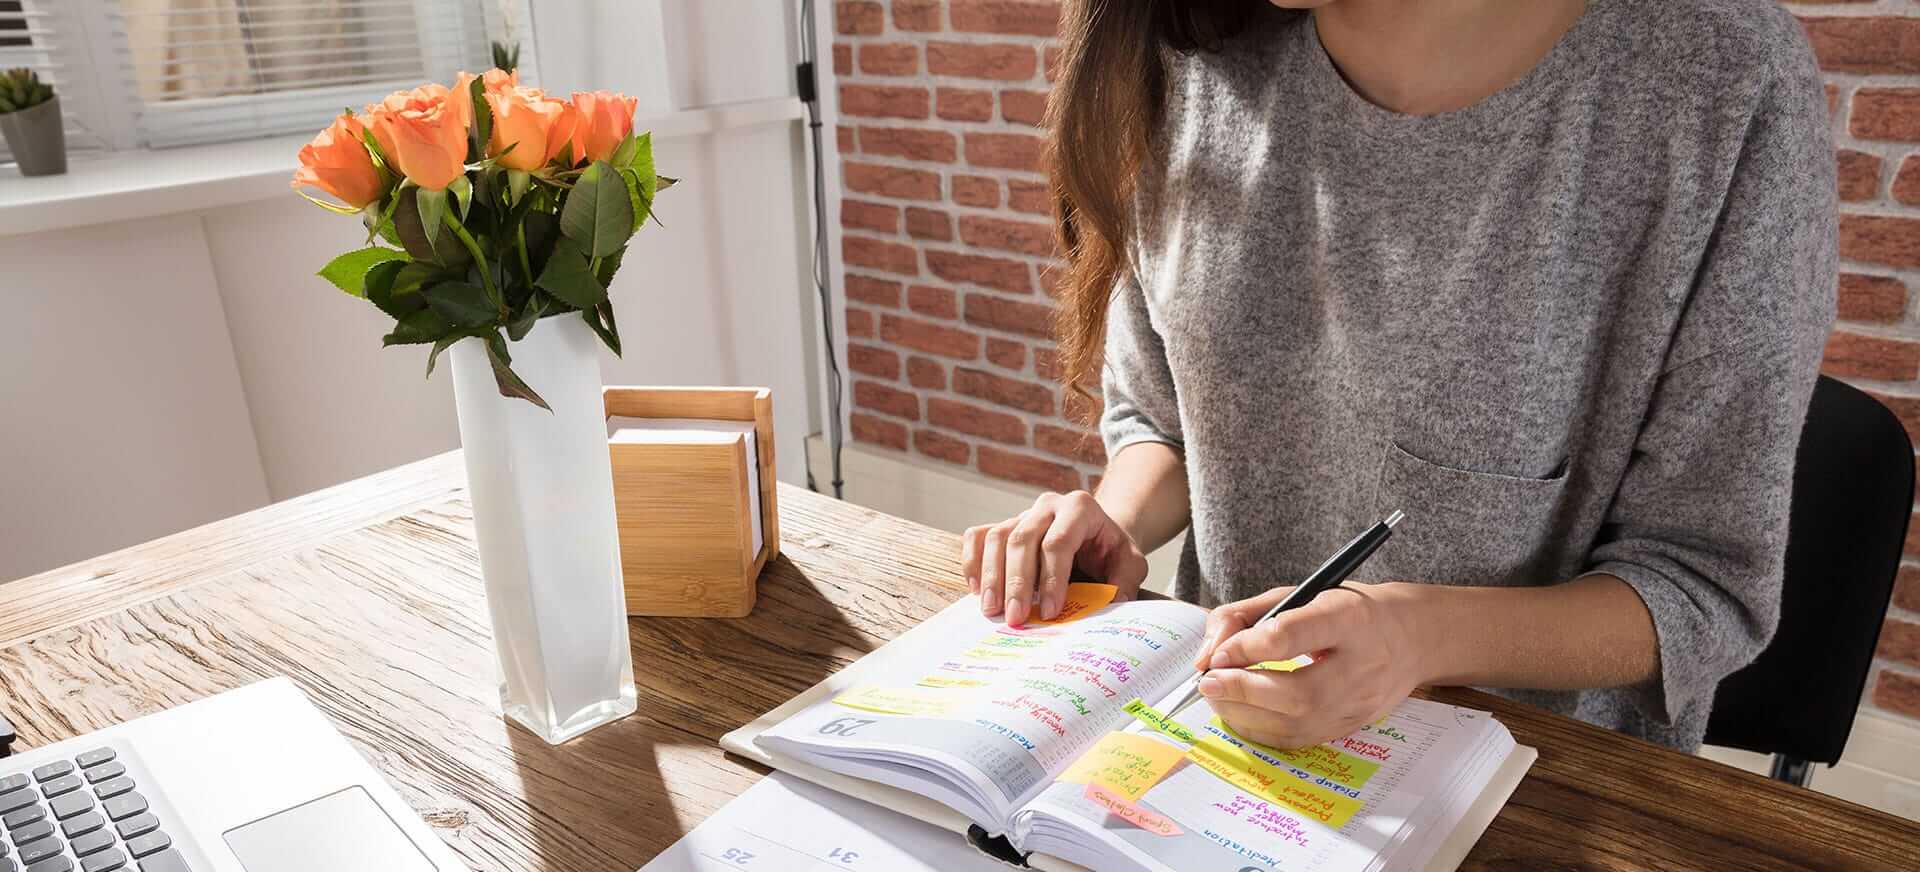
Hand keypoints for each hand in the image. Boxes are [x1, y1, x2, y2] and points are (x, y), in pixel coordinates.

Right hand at [960, 491, 1148, 625]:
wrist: (1097, 534)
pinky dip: (972, 561)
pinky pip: (978, 536)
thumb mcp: (1130, 563)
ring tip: (992, 610)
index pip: (1058, 542)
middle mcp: (1047, 505)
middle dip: (1017, 582)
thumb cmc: (1110, 550)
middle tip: (1015, 617)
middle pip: (1022, 539)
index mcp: (1080, 508)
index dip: (1051, 578)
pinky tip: (977, 590)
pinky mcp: (1004, 525)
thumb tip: (1112, 606)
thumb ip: (1125, 582)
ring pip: (997, 537)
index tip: (1049, 611)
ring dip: (991, 576)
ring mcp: (1022, 513)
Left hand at [1193, 582, 1426, 748]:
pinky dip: (1262, 731)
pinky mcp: (1354, 726)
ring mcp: (1361, 702)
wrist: (1412, 637)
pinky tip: (1242, 713)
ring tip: (1219, 697)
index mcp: (1349, 617)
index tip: (1217, 655)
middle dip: (1242, 691)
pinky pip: (1300, 740)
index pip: (1293, 635)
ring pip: (1297, 724)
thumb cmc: (1347, 611)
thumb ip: (1245, 616)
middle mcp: (1362, 664)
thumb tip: (1207, 655)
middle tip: (1208, 684)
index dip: (1247, 648)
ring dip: (1245, 715)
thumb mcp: (1298, 593)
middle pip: (1298, 693)